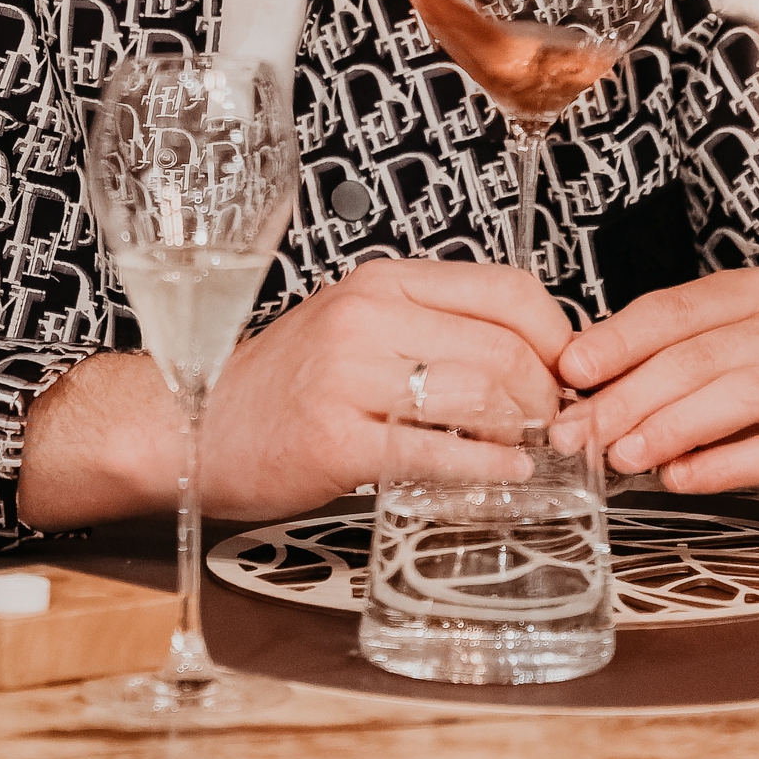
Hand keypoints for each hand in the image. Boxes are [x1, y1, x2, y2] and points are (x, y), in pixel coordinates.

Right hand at [18, 260, 572, 530]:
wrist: (192, 421)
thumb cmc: (283, 383)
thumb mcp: (359, 328)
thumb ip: (433, 331)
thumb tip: (531, 360)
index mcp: (383, 283)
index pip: (509, 291)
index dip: (556, 338)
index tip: (566, 373)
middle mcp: (367, 318)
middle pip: (504, 349)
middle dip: (548, 397)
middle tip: (556, 426)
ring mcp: (348, 377)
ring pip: (478, 397)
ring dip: (523, 433)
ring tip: (530, 451)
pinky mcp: (335, 439)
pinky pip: (436, 454)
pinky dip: (487, 469)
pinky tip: (507, 476)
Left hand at [548, 269, 758, 523]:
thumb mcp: (719, 367)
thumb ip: (659, 366)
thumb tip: (579, 388)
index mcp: (754, 295)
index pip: (672, 310)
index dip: (616, 340)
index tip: (571, 371)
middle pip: (697, 356)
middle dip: (629, 396)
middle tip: (582, 432)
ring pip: (735, 395)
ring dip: (669, 428)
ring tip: (623, 457)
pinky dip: (720, 466)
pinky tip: (679, 478)